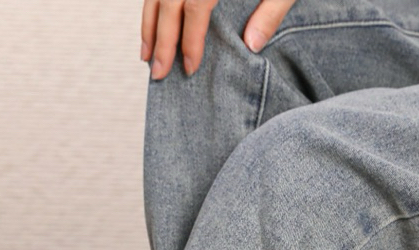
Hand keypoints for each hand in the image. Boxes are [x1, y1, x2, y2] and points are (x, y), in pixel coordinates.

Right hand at [141, 0, 299, 79]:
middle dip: (161, 38)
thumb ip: (272, 10)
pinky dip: (152, 3)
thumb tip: (251, 46)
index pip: (196, 3)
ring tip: (146, 55)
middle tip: (158, 73)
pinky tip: (152, 21)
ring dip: (149, 22)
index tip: (189, 66)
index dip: (190, 37)